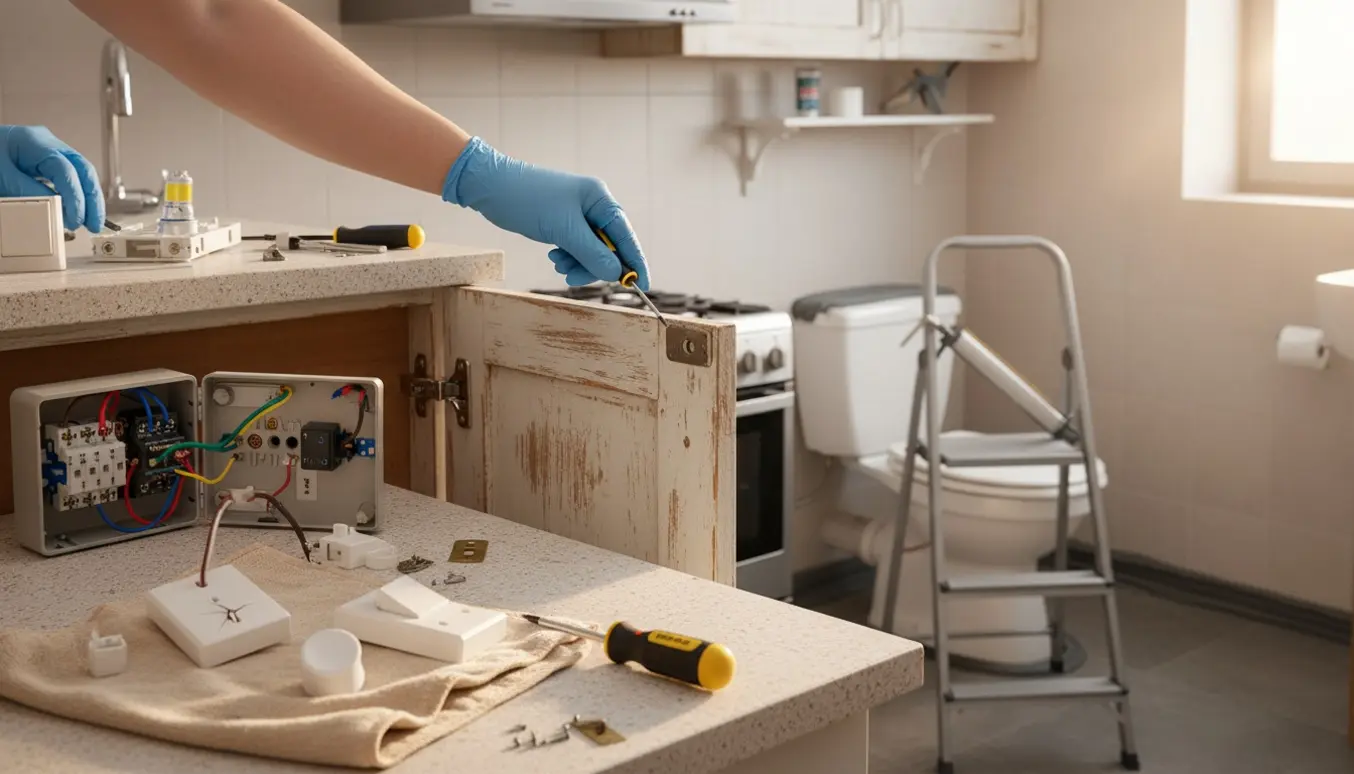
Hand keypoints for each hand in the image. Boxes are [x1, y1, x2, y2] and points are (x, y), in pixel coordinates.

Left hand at [0, 126, 105, 231]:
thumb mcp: (1, 178)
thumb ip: (28, 193)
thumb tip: (57, 212)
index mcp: (33, 141)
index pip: (65, 169)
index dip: (75, 196)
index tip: (75, 220)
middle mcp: (47, 142)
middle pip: (83, 169)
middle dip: (92, 198)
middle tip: (94, 224)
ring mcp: (48, 150)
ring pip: (81, 173)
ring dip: (88, 198)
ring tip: (89, 221)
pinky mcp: (45, 161)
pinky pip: (70, 177)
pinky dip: (76, 194)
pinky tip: (77, 210)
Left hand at [441, 137, 648, 290]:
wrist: (491, 188)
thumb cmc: (528, 201)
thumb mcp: (564, 230)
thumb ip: (593, 253)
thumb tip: (616, 273)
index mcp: (600, 199)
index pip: (626, 235)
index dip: (635, 261)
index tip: (642, 285)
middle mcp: (593, 206)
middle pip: (609, 247)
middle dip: (593, 265)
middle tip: (574, 277)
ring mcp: (578, 215)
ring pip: (591, 251)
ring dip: (578, 264)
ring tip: (558, 264)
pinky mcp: (563, 223)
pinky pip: (576, 248)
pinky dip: (568, 257)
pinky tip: (554, 256)